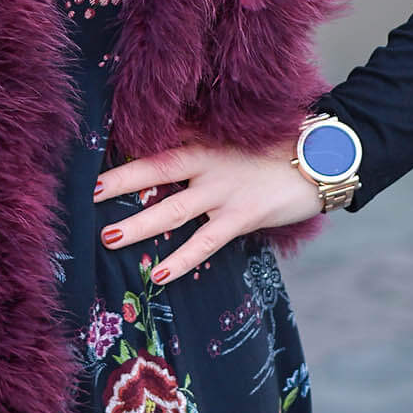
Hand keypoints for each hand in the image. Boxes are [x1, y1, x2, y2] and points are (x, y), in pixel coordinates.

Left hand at [92, 139, 320, 284]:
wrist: (324, 158)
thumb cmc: (279, 148)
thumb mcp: (239, 138)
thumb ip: (205, 142)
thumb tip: (170, 148)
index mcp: (206, 140)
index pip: (159, 143)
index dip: (127, 151)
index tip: (94, 160)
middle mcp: (209, 162)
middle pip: (156, 170)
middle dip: (121, 182)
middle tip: (88, 194)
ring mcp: (224, 190)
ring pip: (172, 210)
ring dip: (138, 226)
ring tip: (107, 240)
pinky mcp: (242, 216)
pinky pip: (205, 241)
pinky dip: (182, 258)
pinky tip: (159, 275)